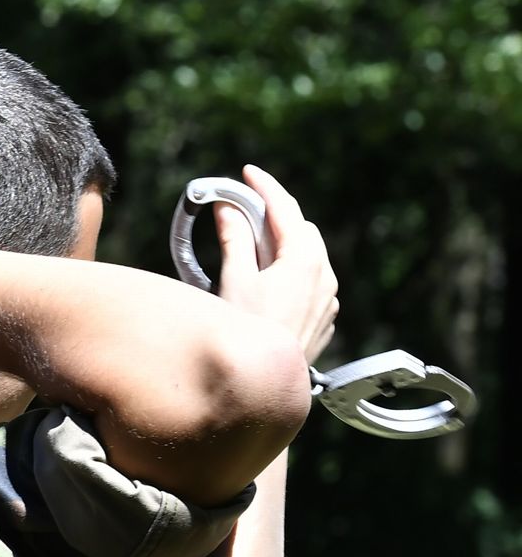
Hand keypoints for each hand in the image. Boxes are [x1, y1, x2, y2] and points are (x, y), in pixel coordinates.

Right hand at [215, 164, 338, 364]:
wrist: (268, 384)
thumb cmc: (249, 332)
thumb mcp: (234, 281)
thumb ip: (235, 239)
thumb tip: (228, 207)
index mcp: (304, 259)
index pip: (285, 209)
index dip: (264, 187)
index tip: (247, 172)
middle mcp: (325, 274)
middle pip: (301, 229)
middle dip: (275, 215)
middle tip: (246, 208)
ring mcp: (328, 298)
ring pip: (309, 255)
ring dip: (284, 244)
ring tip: (254, 245)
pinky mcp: (325, 317)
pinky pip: (312, 281)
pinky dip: (291, 270)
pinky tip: (269, 281)